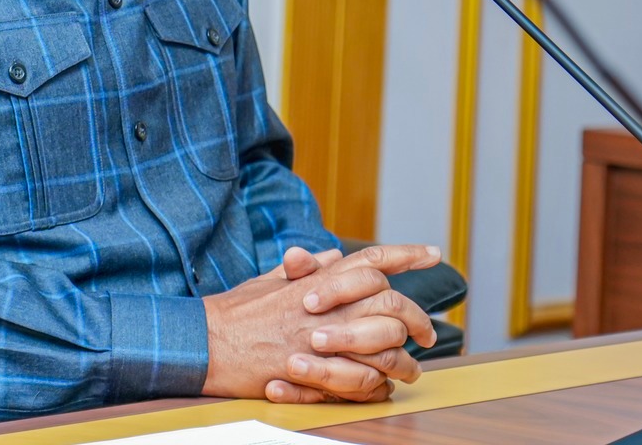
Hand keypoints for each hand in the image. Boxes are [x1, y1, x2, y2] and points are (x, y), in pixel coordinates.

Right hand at [203, 243, 440, 403]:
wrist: (207, 343)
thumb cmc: (235, 312)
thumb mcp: (271, 280)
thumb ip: (307, 269)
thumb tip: (332, 255)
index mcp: (318, 279)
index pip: (371, 258)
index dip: (406, 253)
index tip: (434, 252)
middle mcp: (326, 305)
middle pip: (391, 304)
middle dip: (417, 319)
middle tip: (426, 333)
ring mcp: (323, 339)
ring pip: (385, 345)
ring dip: (403, 361)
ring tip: (411, 370)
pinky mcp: (316, 372)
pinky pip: (364, 380)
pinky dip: (379, 386)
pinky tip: (384, 388)